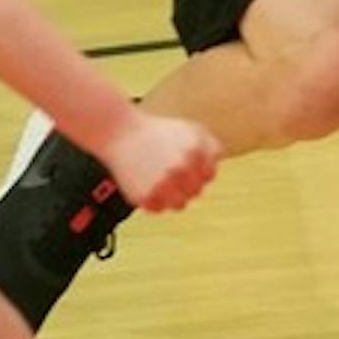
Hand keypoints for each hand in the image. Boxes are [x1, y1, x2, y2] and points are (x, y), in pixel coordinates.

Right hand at [98, 114, 221, 212]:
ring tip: (159, 178)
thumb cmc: (157, 131)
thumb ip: (212, 147)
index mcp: (195, 152)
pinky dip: (154, 200)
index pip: (209, 176)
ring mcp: (162, 185)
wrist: (120, 132)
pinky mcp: (144, 197)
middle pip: (195, 192)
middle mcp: (180, 169)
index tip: (185, 163)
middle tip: (169, 170)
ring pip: (179, 205)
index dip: (198, 170)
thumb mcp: (191, 129)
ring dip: (172, 195)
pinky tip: (146, 183)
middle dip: (185, 183)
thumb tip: (218, 167)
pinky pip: (158, 209)